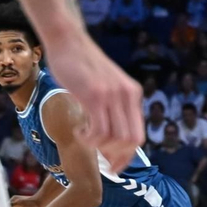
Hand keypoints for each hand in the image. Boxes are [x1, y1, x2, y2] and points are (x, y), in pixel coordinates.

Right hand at [43, 34, 144, 171]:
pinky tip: (79, 132)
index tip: (115, 166)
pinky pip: (99, 130)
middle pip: (131, 141)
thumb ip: (112, 105)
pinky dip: (89, 139)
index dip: (128, 156)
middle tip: (101, 161)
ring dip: (99, 147)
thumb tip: (109, 136)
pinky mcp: (95, 94)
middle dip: (116, 157)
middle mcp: (127, 95)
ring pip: (116, 138)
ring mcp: (112, 95)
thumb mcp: (106, 86)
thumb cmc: (81, 65)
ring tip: (85, 139)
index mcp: (133, 94)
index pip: (138, 135)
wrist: (68, 41)